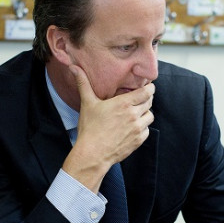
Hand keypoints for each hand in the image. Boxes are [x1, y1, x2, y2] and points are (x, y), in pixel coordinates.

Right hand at [63, 66, 153, 190]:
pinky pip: (147, 130)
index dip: (149, 88)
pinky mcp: (138, 141)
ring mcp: (137, 129)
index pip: (147, 91)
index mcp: (124, 103)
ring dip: (144, 113)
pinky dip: (142, 128)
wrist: (93, 154)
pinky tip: (131, 127)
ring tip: (135, 114)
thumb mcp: (87, 103)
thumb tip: (73, 67)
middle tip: (137, 100)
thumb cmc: (89, 128)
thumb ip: (83, 83)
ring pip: (150, 116)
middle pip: (149, 102)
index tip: (146, 87)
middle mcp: (134, 115)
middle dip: (145, 99)